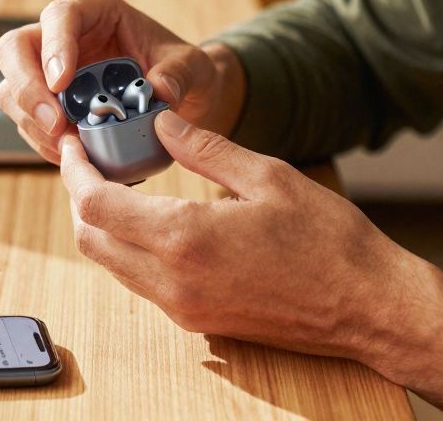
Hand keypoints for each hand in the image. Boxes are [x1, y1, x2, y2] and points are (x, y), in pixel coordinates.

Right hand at [0, 0, 245, 163]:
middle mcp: (61, 35)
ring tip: (71, 147)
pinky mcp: (47, 104)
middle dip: (27, 89)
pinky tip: (72, 155)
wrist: (182, 99)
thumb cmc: (183, 70)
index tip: (62, 83)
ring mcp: (47, 70)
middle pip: (14, 50)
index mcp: (94, 9)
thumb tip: (158, 92)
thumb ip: (178, 74)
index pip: (59, 16)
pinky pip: (28, 123)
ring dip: (34, 123)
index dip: (54, 47)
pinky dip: (45, 143)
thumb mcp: (193, 67)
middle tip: (56, 124)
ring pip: (12, 90)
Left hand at [60, 109, 442, 410]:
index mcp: (185, 238)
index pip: (95, 205)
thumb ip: (205, 148)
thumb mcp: (267, 175)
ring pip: (111, 265)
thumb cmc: (328, 240)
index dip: (74, 171)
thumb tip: (160, 120)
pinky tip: (153, 219)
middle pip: (89, 239)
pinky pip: (140, 283)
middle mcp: (173, 281)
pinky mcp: (197, 322)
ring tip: (120, 184)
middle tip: (91, 160)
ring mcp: (182, 307)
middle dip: (80, 197)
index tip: (74, 144)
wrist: (368, 307)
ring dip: (103, 225)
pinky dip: (130, 249)